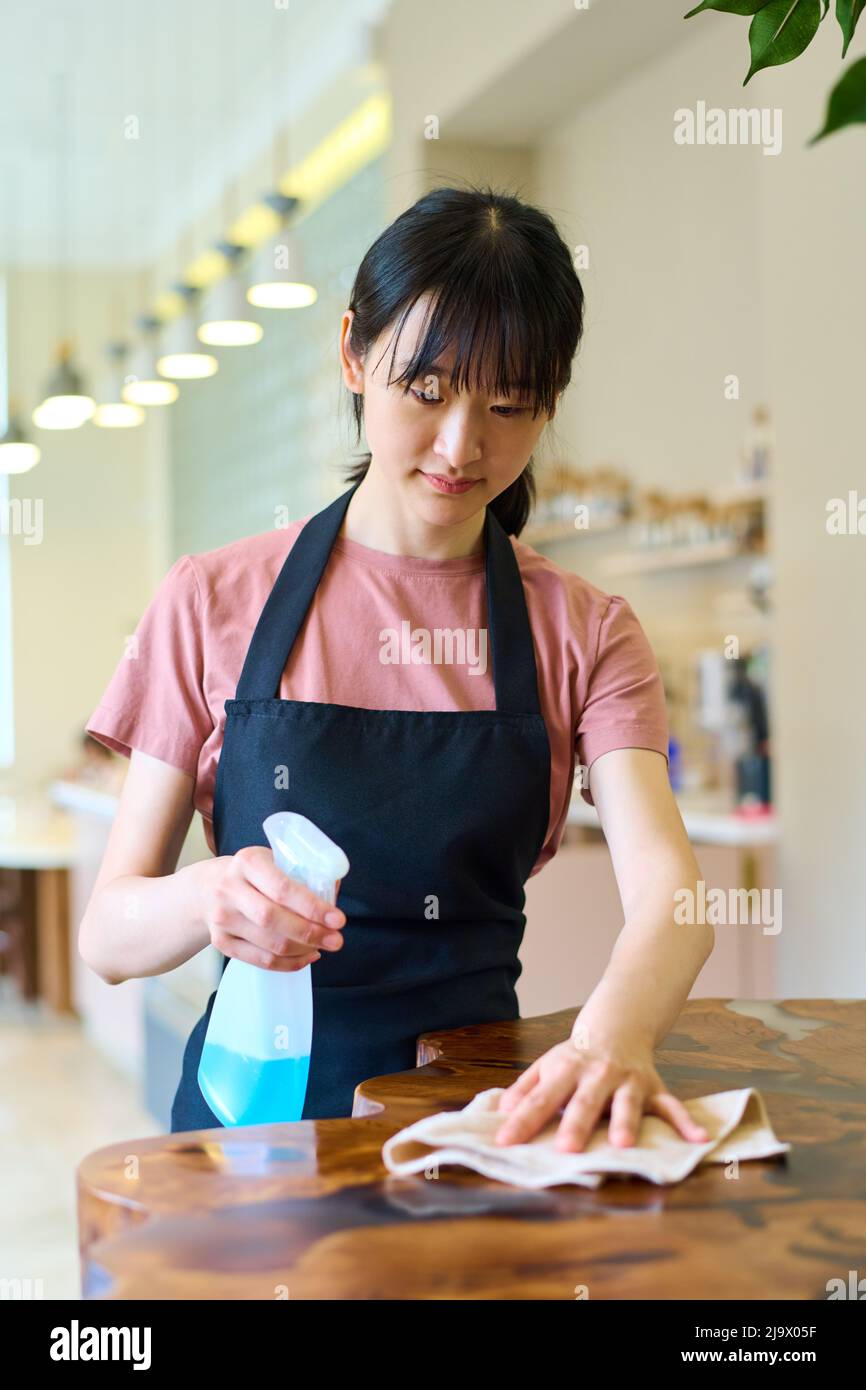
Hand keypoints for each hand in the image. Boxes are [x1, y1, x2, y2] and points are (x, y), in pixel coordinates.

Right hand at [195, 846, 345, 970]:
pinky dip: (288, 963)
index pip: (283, 889)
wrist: (209, 887)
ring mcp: (222, 918)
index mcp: (248, 862)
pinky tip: (307, 956)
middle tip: (336, 940)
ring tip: (324, 946)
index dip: (312, 907)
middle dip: (310, 933)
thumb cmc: (253, 874)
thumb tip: (333, 892)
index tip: (337, 919)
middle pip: (273, 919)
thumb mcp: (273, 860)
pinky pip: (260, 960)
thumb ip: (302, 873)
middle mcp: (230, 889)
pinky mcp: (221, 941)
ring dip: (303, 949)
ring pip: (269, 943)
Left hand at [492, 1035, 709, 1150]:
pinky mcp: (654, 1088)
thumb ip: (525, 1088)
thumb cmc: (577, 1056)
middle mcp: (598, 1075)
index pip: (540, 1098)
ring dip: (626, 1122)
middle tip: (567, 1149)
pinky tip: (698, 1138)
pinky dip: (686, 1122)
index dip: (522, 1120)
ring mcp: (628, 1082)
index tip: (505, 1142)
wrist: (618, 1025)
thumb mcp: (548, 1065)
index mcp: (567, 1069)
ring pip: (627, 1103)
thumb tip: (501, 1111)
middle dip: (576, 1124)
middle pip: (584, 1101)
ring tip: (623, 1144)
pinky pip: (672, 1106)